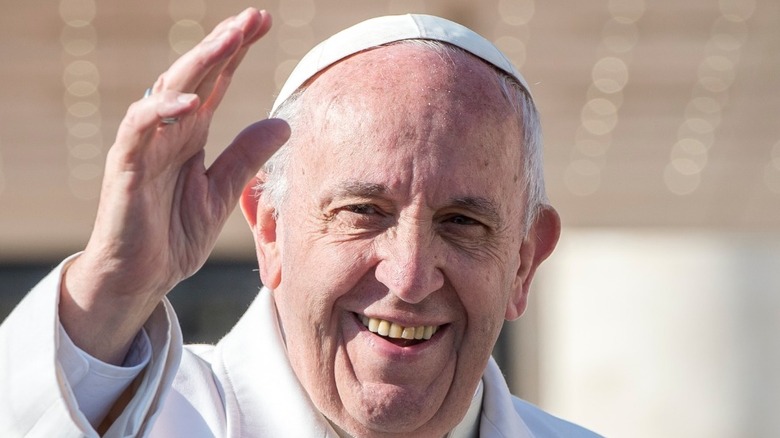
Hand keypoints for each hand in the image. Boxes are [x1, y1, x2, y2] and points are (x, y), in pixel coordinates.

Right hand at [59, 9, 289, 363]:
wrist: (141, 279)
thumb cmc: (173, 236)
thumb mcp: (222, 193)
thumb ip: (246, 157)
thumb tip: (282, 124)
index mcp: (190, 135)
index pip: (216, 83)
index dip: (237, 53)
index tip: (263, 24)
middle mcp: (167, 131)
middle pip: (196, 76)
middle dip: (224, 44)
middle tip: (253, 17)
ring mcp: (145, 145)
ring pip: (169, 90)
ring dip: (199, 63)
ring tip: (230, 38)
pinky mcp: (126, 167)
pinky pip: (140, 130)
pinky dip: (163, 112)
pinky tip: (192, 100)